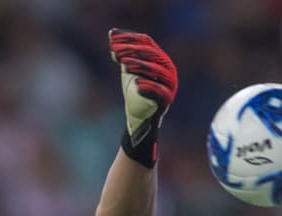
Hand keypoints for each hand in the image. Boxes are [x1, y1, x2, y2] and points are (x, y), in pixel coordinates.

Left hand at [109, 29, 177, 159]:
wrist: (138, 116)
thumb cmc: (134, 91)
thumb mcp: (128, 69)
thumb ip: (123, 52)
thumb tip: (112, 33)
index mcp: (159, 58)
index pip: (146, 42)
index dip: (129, 39)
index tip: (112, 39)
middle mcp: (167, 68)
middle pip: (151, 54)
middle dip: (132, 51)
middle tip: (116, 52)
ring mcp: (169, 84)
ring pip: (156, 71)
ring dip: (139, 65)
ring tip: (124, 64)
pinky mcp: (167, 100)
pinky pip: (160, 92)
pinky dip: (149, 87)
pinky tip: (136, 84)